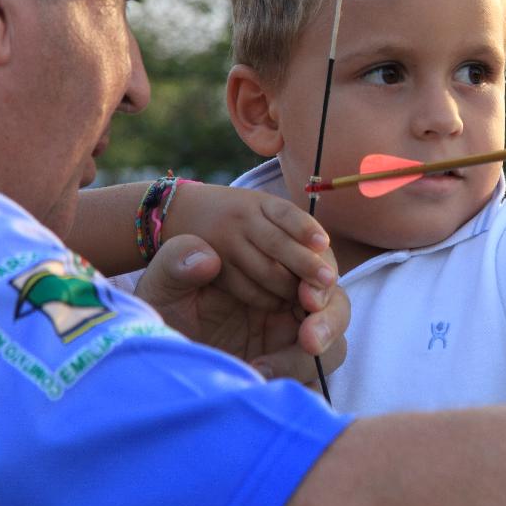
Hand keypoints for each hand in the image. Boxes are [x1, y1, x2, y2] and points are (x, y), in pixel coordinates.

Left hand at [133, 234, 348, 383]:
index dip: (321, 275)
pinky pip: (311, 386)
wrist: (148, 356)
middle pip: (335, 306)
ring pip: (331, 348)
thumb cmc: (161, 309)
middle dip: (330, 321)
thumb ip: (176, 262)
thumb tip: (205, 258)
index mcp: (272, 272)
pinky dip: (302, 391)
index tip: (308, 294)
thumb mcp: (162, 283)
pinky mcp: (284, 376)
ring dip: (312, 359)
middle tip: (310, 340)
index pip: (315, 265)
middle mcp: (288, 306)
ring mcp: (289, 343)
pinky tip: (266, 392)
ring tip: (262, 371)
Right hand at [163, 183, 337, 313]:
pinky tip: (281, 302)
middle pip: (279, 244)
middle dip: (307, 265)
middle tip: (327, 281)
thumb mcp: (258, 208)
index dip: (306, 228)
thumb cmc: (235, 216)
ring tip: (307, 296)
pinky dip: (268, 298)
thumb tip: (322, 247)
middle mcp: (242, 220)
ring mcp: (226, 244)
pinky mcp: (216, 268)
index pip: (286, 213)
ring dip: (290, 286)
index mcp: (259, 202)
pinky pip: (247, 288)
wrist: (177, 213)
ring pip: (266, 270)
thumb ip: (287, 225)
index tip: (323, 243)